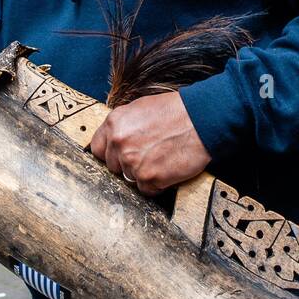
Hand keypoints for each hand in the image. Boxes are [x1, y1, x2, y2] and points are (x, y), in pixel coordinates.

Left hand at [88, 91, 210, 195]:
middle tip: (147, 156)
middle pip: (113, 167)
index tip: (119, 156)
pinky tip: (167, 169)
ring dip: (143, 174)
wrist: (201, 119)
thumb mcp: (140, 109)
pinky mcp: (150, 178)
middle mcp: (119, 143)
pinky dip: (157, 184)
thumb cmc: (176, 112)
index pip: (97, 149)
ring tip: (160, 159)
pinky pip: (146, 190)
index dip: (110, 154)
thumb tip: (114, 141)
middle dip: (127, 165)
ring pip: (129, 179)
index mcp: (114, 124)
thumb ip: (123, 126)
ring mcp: (133, 162)